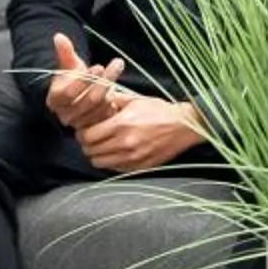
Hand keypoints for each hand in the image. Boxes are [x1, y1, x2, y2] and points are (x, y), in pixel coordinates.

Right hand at [45, 32, 128, 130]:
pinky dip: (113, 105)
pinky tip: (117, 94)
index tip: (98, 66)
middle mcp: (65, 115)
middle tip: (116, 65)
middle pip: (88, 100)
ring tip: (117, 73)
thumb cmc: (72, 79)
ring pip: (99, 108)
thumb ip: (64, 52)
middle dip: (104, 81)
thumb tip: (59, 36)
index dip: (84, 80)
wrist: (78, 96)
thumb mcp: (68, 65)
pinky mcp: (93, 128)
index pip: (68, 93)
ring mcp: (79, 124)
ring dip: (111, 90)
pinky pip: (106, 117)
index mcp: (54, 100)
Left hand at [77, 95, 208, 175]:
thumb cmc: (160, 110)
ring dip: (97, 155)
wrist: (184, 126)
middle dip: (87, 145)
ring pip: (100, 163)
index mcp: (121, 124)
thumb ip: (112, 100)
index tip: (85, 130)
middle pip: (91, 152)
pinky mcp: (140, 167)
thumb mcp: (134, 99)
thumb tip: (95, 100)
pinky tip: (116, 152)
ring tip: (103, 146)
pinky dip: (111, 161)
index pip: (88, 136)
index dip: (82, 133)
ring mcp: (133, 158)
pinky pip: (115, 168)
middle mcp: (125, 143)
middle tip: (91, 138)